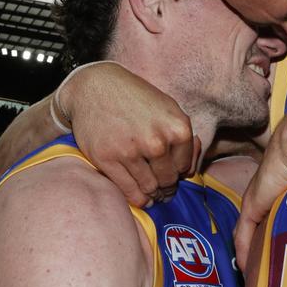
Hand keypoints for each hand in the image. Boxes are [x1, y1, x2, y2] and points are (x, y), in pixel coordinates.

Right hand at [61, 62, 198, 206]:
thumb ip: (183, 138)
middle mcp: (156, 141)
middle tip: (162, 189)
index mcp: (177, 128)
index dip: (178, 172)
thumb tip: (191, 169)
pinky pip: (130, 191)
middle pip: (168, 180)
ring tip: (152, 194)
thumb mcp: (168, 109)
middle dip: (166, 187)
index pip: (185, 167)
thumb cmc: (135, 99)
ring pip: (150, 188)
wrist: (95, 87)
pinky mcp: (107, 159)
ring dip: (153, 194)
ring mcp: (131, 151)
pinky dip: (138, 199)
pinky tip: (141, 198)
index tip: (170, 172)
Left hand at [234, 107, 286, 268]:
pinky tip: (245, 269)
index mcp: (271, 195)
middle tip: (261, 275)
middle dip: (253, 252)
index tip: (269, 259)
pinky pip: (242, 236)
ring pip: (244, 236)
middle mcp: (258, 199)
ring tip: (254, 277)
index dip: (262, 240)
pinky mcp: (251, 207)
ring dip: (248, 256)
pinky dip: (243, 253)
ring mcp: (252, 203)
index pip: (261, 222)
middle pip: (249, 232)